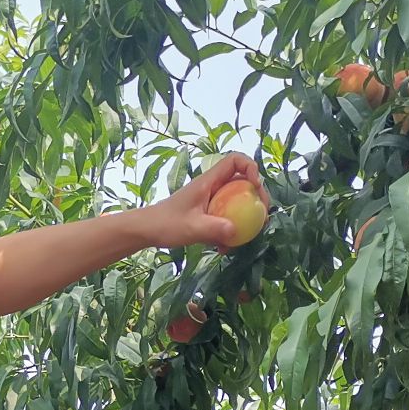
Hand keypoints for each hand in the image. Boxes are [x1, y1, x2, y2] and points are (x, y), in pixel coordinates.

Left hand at [137, 152, 269, 251]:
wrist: (146, 231)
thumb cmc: (165, 224)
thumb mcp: (191, 228)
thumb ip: (213, 229)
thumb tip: (235, 231)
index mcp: (209, 181)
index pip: (235, 160)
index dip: (251, 167)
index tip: (255, 187)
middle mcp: (213, 187)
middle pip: (244, 182)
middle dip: (257, 197)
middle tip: (261, 216)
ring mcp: (211, 201)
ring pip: (237, 202)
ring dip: (245, 218)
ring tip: (244, 237)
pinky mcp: (208, 214)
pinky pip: (227, 217)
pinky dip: (229, 231)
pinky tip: (223, 248)